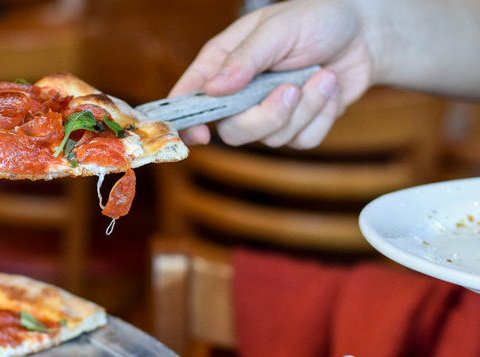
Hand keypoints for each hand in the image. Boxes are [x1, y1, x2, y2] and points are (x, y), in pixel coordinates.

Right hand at [170, 0, 373, 148]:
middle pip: (233, 131)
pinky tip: (328, 88)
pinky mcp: (297, 126)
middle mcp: (240, 94)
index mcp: (223, 64)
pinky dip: (321, 115)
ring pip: (271, 138)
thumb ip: (245, 58)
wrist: (365, 34)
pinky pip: (301, 141)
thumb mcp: (278, 28)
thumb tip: (213, 88)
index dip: (187, 121)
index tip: (198, 134)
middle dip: (266, 116)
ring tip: (321, 76)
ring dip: (304, 109)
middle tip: (290, 89)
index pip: (190, 98)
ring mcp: (268, 113)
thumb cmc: (316, 20)